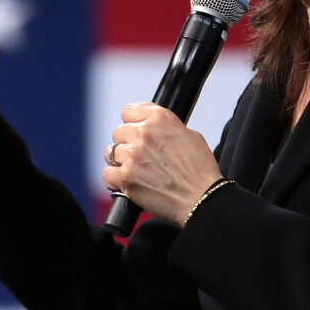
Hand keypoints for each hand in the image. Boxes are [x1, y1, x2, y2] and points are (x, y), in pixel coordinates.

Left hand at [102, 103, 221, 225]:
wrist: (202, 198)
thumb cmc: (200, 170)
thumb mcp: (190, 136)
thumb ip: (167, 127)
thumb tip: (154, 129)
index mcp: (160, 119)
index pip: (129, 111)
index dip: (133, 123)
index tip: (135, 130)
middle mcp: (144, 133)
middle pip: (118, 132)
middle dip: (127, 143)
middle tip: (140, 156)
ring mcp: (133, 155)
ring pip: (110, 153)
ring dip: (120, 161)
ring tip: (134, 170)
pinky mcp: (126, 177)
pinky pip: (107, 174)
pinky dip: (115, 180)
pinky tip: (128, 182)